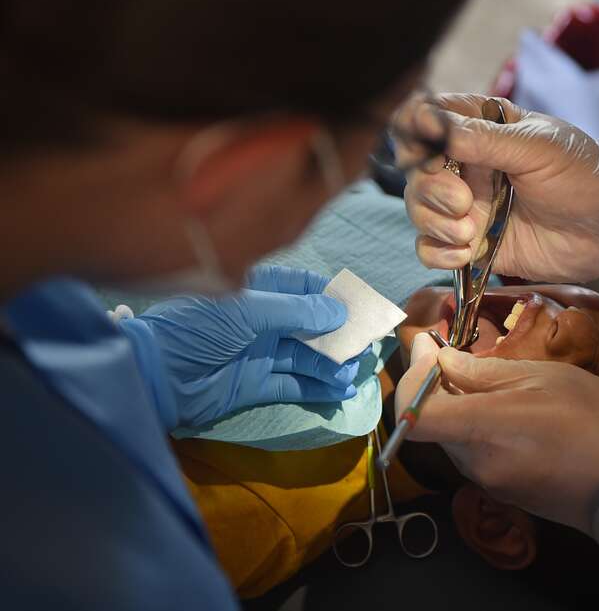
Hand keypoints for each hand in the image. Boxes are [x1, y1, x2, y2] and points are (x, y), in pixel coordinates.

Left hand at [121, 265, 360, 427]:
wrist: (153, 376)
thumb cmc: (197, 330)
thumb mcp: (249, 311)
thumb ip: (297, 311)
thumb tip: (339, 310)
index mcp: (255, 291)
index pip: (301, 287)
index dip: (330, 295)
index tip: (359, 305)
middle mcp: (260, 321)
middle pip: (309, 325)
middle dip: (338, 334)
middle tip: (365, 344)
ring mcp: (259, 354)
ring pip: (306, 356)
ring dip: (332, 363)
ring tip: (354, 371)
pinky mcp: (256, 386)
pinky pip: (295, 384)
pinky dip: (318, 388)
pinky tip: (341, 390)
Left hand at [396, 333, 598, 532]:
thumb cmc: (596, 417)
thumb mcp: (543, 377)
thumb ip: (484, 372)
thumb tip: (442, 360)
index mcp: (485, 428)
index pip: (413, 414)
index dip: (411, 378)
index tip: (428, 347)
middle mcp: (477, 462)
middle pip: (431, 423)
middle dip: (436, 386)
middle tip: (455, 350)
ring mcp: (489, 482)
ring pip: (453, 438)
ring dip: (459, 407)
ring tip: (491, 381)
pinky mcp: (504, 493)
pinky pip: (476, 454)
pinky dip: (479, 428)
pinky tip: (509, 412)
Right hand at [402, 94, 598, 281]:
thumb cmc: (584, 175)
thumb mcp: (536, 147)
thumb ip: (480, 139)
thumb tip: (425, 123)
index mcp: (481, 127)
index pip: (423, 119)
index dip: (413, 135)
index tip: (423, 154)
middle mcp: (467, 165)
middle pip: (414, 171)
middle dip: (429, 188)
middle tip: (462, 200)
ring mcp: (469, 205)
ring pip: (419, 210)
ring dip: (434, 222)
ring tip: (470, 232)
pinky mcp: (474, 244)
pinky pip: (431, 248)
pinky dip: (438, 252)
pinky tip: (466, 253)